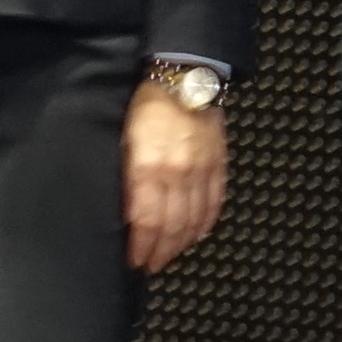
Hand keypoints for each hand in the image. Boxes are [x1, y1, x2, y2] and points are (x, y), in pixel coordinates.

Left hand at [123, 87, 226, 272]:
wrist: (184, 76)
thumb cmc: (145, 104)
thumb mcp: (122, 138)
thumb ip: (124, 178)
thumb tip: (125, 214)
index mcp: (150, 166)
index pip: (147, 220)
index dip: (142, 246)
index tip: (135, 261)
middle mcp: (179, 173)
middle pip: (172, 226)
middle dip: (160, 251)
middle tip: (150, 265)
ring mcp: (202, 171)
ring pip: (194, 220)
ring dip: (181, 244)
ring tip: (168, 256)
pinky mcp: (218, 165)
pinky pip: (214, 203)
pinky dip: (205, 224)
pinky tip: (195, 235)